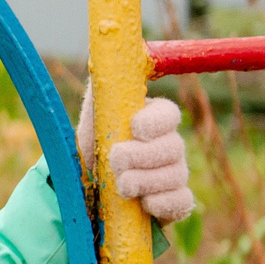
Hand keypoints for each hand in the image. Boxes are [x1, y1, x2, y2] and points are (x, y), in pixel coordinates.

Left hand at [78, 91, 197, 222]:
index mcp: (152, 121)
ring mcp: (173, 174)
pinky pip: (181, 202)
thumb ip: (101, 91)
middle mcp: (169, 146)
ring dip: (145, 181)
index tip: (134, 128)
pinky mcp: (171, 202)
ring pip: (176, 175)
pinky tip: (142, 203)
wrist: (83, 186)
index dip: (155, 122)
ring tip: (120, 185)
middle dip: (142, 156)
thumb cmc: (91, 146)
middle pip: (174, 147)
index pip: (169, 115)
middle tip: (115, 160)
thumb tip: (102, 60)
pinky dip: (162, 203)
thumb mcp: (91, 116)